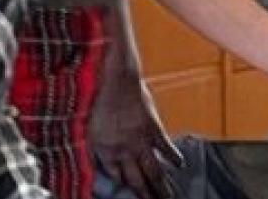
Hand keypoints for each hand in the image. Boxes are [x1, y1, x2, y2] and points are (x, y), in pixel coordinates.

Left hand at [88, 71, 182, 198]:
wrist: (116, 79)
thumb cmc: (98, 97)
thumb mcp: (88, 125)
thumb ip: (95, 143)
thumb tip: (95, 154)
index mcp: (105, 151)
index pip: (116, 177)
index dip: (123, 187)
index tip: (129, 195)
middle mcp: (124, 151)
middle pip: (136, 181)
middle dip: (144, 195)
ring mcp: (141, 142)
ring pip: (153, 171)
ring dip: (160, 186)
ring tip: (167, 197)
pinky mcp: (154, 129)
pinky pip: (166, 148)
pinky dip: (173, 157)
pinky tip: (180, 166)